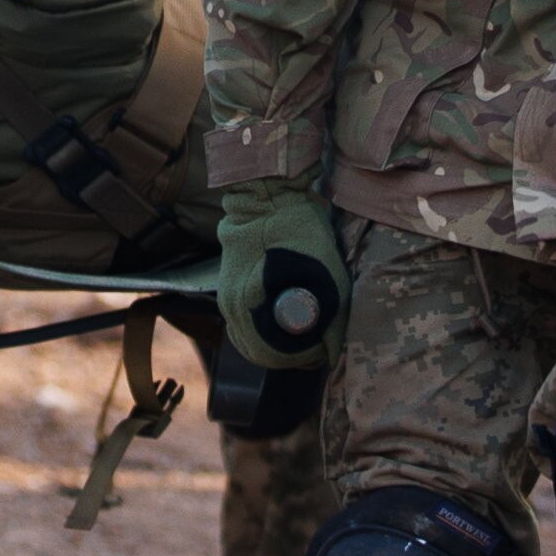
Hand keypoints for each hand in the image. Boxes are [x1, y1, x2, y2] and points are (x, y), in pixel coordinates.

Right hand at [215, 181, 346, 378]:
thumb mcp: (328, 277)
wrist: (268, 197)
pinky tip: (282, 323)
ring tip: (302, 336)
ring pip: (248, 341)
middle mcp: (231, 307)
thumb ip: (330, 320)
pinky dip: (261, 332)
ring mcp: (225, 297)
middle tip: (315, 347)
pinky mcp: (227, 288)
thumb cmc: (301, 233)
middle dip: (289, 356)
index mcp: (250, 305)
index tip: (323, 348)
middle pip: (258, 353)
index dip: (302, 358)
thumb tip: (330, 351)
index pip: (272, 356)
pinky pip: (242, 325)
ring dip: (275, 345)